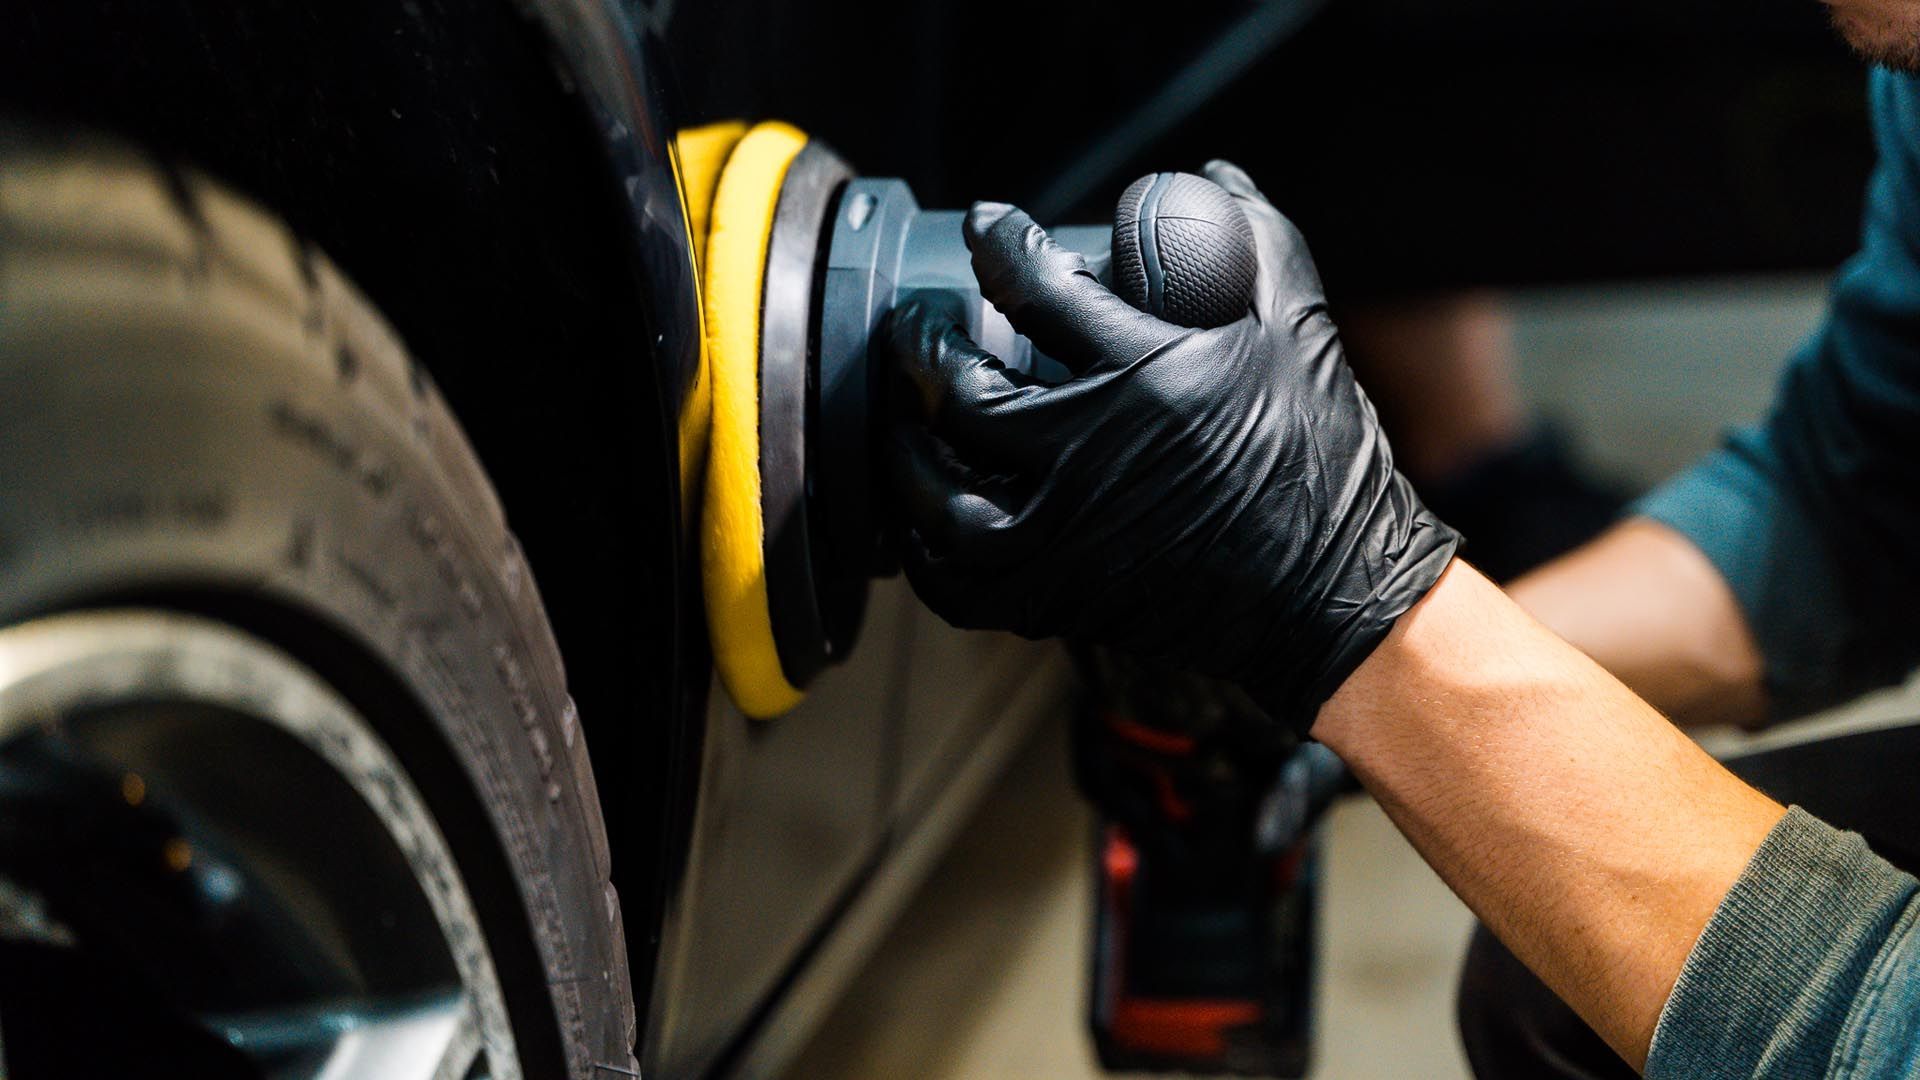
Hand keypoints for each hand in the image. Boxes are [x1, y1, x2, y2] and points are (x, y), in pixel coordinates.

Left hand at [885, 161, 1458, 731]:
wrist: (1337, 594)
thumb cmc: (1323, 463)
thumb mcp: (1300, 333)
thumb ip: (1258, 242)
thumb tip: (1217, 177)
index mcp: (1146, 376)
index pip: (1034, 285)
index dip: (996, 243)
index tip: (985, 228)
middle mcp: (1090, 454)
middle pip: (962, 390)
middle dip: (925, 347)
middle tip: (920, 327)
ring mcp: (1067, 535)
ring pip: (940, 492)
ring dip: (908, 449)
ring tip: (906, 418)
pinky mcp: (1060, 597)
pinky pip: (958, 581)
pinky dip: (927, 549)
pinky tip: (925, 516)